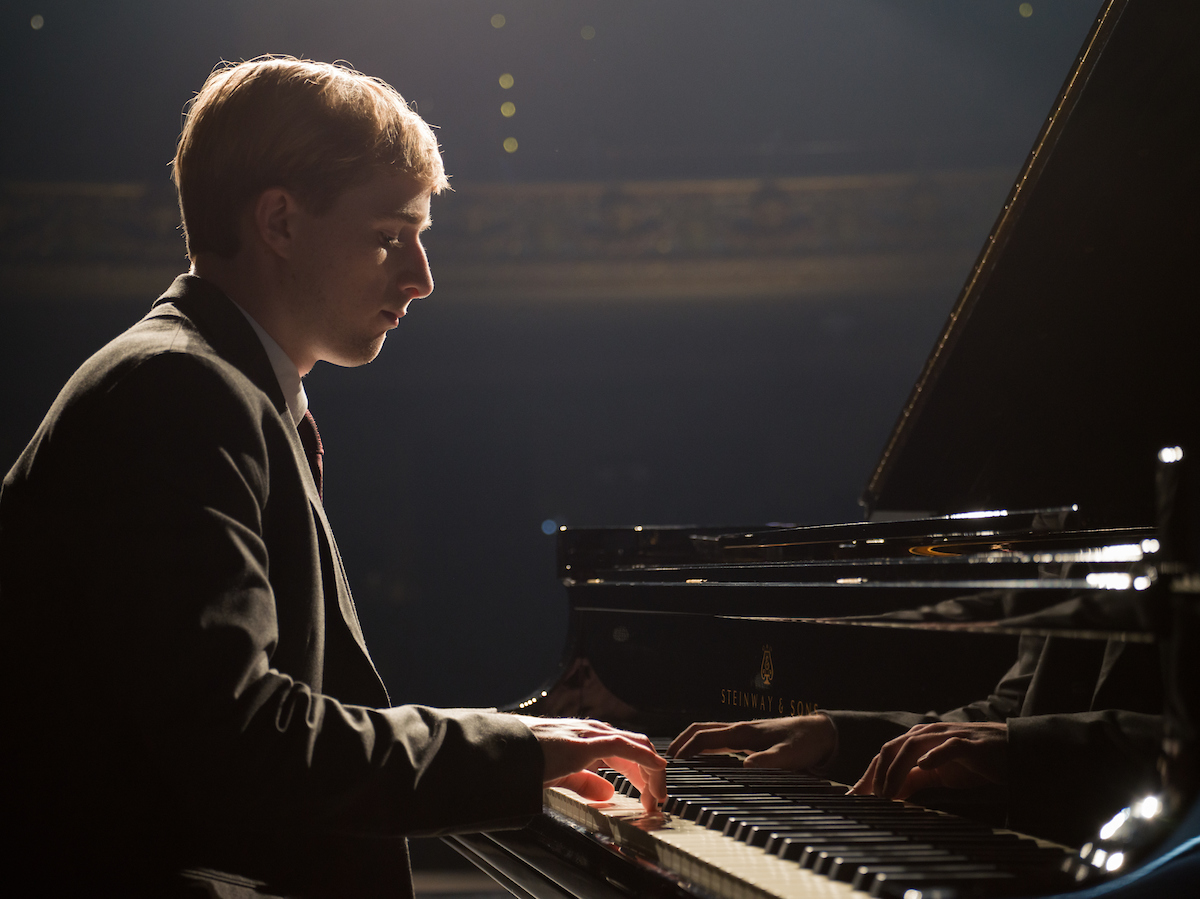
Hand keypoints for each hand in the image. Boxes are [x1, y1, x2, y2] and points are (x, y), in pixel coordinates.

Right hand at [516, 716, 667, 813]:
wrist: (499, 751)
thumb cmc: (522, 761)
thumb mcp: (558, 776)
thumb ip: (583, 784)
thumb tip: (609, 793)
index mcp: (585, 739)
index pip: (625, 750)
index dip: (641, 772)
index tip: (648, 795)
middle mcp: (590, 732)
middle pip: (634, 747)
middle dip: (650, 774)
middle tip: (656, 798)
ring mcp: (588, 733)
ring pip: (635, 745)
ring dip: (651, 770)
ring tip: (657, 794)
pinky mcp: (583, 742)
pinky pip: (624, 746)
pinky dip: (644, 757)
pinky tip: (656, 768)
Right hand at [667, 715, 836, 769]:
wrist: (821, 732)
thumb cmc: (805, 743)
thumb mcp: (789, 755)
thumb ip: (769, 761)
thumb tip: (745, 767)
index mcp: (743, 732)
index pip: (704, 737)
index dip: (685, 749)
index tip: (671, 762)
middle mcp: (739, 729)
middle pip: (700, 730)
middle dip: (680, 742)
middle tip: (666, 760)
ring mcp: (743, 732)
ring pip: (708, 732)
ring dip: (690, 743)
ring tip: (678, 760)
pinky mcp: (748, 738)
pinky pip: (718, 739)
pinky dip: (703, 746)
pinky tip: (702, 759)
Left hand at [850, 721, 1007, 800]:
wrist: (1014, 750)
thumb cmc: (976, 764)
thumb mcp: (941, 776)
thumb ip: (916, 782)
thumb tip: (891, 798)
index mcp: (919, 743)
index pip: (885, 755)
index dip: (869, 775)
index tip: (854, 797)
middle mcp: (929, 736)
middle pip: (892, 748)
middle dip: (877, 774)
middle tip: (872, 800)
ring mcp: (948, 737)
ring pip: (913, 746)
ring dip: (897, 769)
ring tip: (889, 793)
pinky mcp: (969, 744)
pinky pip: (949, 746)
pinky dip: (934, 755)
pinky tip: (924, 766)